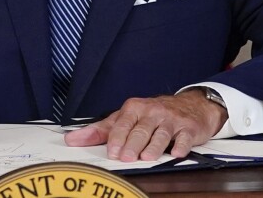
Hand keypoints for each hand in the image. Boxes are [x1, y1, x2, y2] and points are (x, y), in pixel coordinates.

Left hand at [64, 89, 226, 161]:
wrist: (190, 106)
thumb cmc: (153, 114)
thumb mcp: (125, 118)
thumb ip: (100, 130)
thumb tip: (72, 139)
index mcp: (134, 108)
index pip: (123, 123)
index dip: (117, 138)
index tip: (112, 151)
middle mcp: (152, 112)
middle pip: (141, 130)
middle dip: (133, 144)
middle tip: (126, 157)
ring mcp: (171, 120)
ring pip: (161, 134)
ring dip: (154, 147)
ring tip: (146, 157)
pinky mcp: (188, 128)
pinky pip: (184, 137)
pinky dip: (180, 145)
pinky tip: (176, 152)